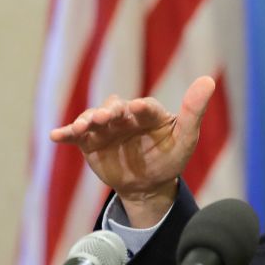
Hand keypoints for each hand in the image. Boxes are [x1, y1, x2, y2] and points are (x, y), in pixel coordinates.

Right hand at [48, 76, 215, 225]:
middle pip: (114, 108)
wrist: (149, 184)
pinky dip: (66, 134)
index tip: (136, 108)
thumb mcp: (186, 138)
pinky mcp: (90, 142)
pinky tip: (55, 136)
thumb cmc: (170, 157)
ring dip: (86, 120)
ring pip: (93, 119)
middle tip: (105, 117)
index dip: (141, 107)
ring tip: (83, 127)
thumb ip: (194, 111)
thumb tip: (209, 80)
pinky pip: (76, 136)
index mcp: (149, 112)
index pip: (145, 107)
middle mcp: (125, 115)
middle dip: (109, 111)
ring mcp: (106, 128)